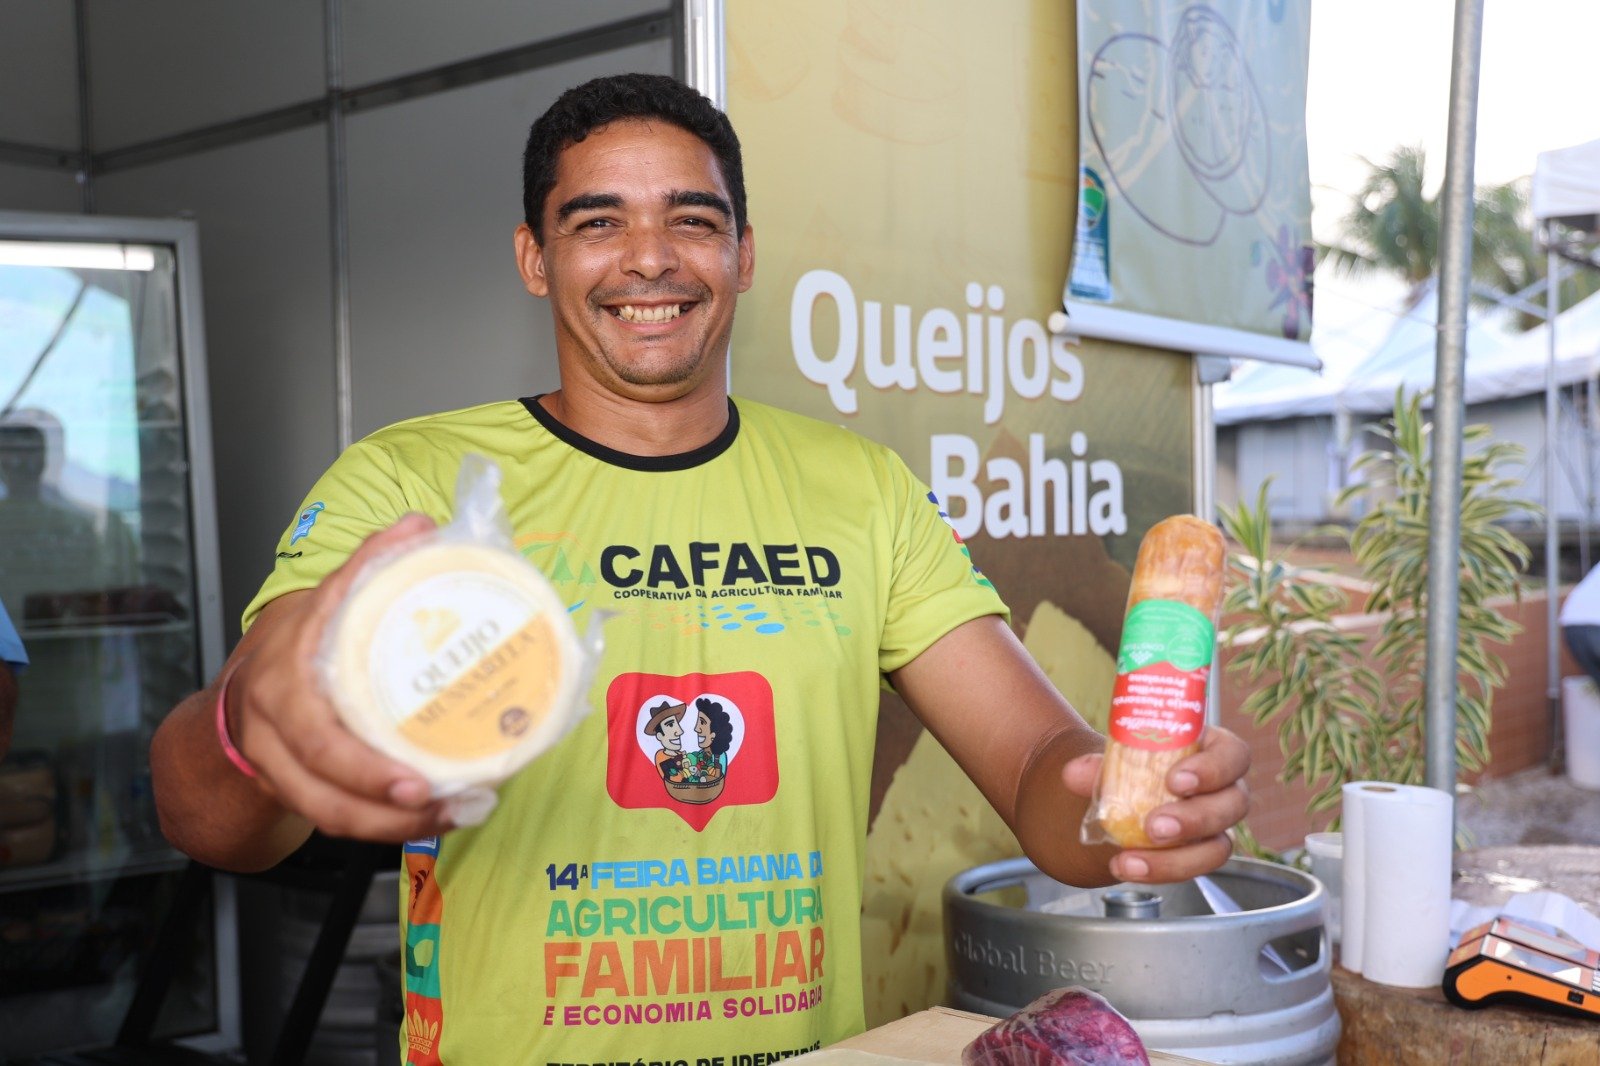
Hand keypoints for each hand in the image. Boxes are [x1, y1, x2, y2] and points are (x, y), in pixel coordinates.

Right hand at [227, 513, 454, 842]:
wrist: (240, 699)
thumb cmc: (299, 647)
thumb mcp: (328, 600)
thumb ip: (370, 564)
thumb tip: (420, 526)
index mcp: (289, 661)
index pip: (317, 702)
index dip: (360, 714)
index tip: (407, 747)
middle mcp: (274, 713)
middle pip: (319, 759)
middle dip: (374, 782)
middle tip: (428, 791)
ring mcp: (275, 759)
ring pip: (325, 804)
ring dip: (388, 822)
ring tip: (449, 813)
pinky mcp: (289, 792)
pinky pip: (334, 818)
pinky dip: (383, 828)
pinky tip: (432, 821)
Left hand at [1063, 725, 1251, 883]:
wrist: (1123, 790)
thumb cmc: (1135, 760)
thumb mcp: (1118, 755)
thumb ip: (1097, 763)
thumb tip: (1074, 772)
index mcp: (1213, 749)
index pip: (1233, 754)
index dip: (1213, 769)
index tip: (1176, 780)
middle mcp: (1225, 788)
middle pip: (1233, 804)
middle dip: (1195, 818)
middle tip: (1154, 826)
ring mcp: (1217, 824)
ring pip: (1217, 847)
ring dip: (1176, 858)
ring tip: (1133, 860)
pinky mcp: (1200, 853)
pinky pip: (1192, 869)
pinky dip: (1159, 871)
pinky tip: (1128, 867)